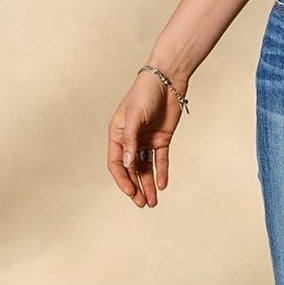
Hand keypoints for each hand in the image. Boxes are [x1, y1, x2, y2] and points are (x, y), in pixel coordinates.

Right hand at [108, 71, 182, 207]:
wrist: (167, 80)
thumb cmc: (144, 93)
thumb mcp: (134, 116)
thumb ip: (130, 140)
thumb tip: (127, 163)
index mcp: (117, 134)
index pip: (116, 163)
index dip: (123, 179)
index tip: (131, 193)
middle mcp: (130, 140)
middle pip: (131, 169)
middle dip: (136, 187)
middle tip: (143, 204)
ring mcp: (146, 140)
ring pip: (146, 168)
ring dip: (148, 184)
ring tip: (152, 202)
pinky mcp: (162, 139)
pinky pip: (161, 160)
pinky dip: (161, 172)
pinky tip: (162, 185)